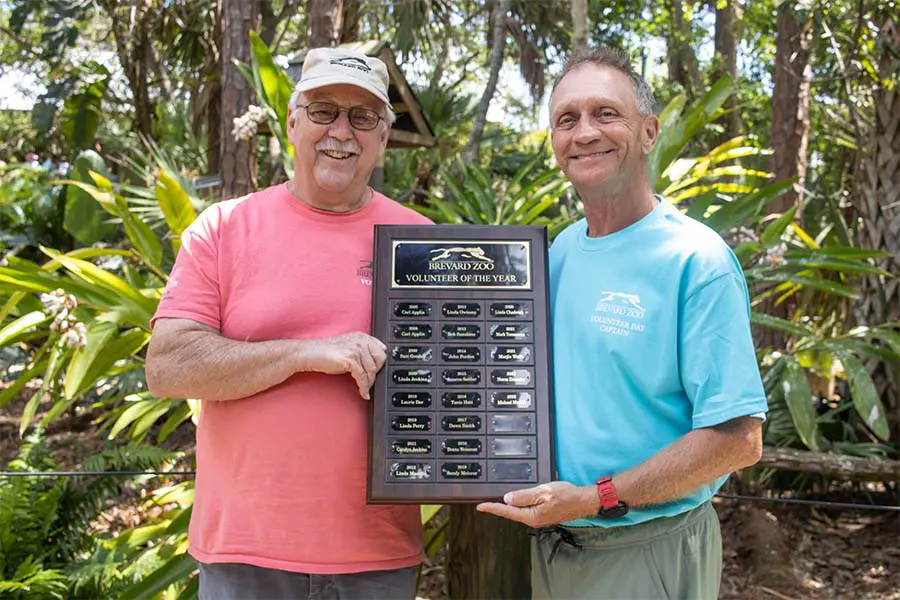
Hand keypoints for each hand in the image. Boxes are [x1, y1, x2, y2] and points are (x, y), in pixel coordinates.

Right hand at [300, 332, 386, 398]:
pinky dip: (364, 388)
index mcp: (362, 336)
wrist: (309, 353)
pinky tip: (363, 393)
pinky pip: (362, 378)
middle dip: (377, 372)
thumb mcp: (348, 346)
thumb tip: (373, 365)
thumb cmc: (325, 352)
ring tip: (365, 389)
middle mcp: (361, 341)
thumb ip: (361, 351)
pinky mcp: (351, 360)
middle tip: (371, 381)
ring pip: (372, 370)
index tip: (379, 372)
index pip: (382, 349)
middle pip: (381, 359)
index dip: (381, 362)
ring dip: (369, 383)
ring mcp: (356, 350)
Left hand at [476, 481, 597, 527]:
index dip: (492, 508)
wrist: (582, 501)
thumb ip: (524, 496)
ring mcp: (538, 518)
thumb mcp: (543, 492)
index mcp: (531, 515)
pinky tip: (516, 500)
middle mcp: (533, 519)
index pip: (507, 511)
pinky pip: (527, 510)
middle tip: (485, 503)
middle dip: (498, 507)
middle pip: (511, 513)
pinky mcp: (543, 514)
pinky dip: (519, 505)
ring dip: (509, 506)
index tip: (480, 506)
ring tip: (497, 501)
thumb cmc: (566, 496)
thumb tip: (507, 498)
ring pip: (519, 511)